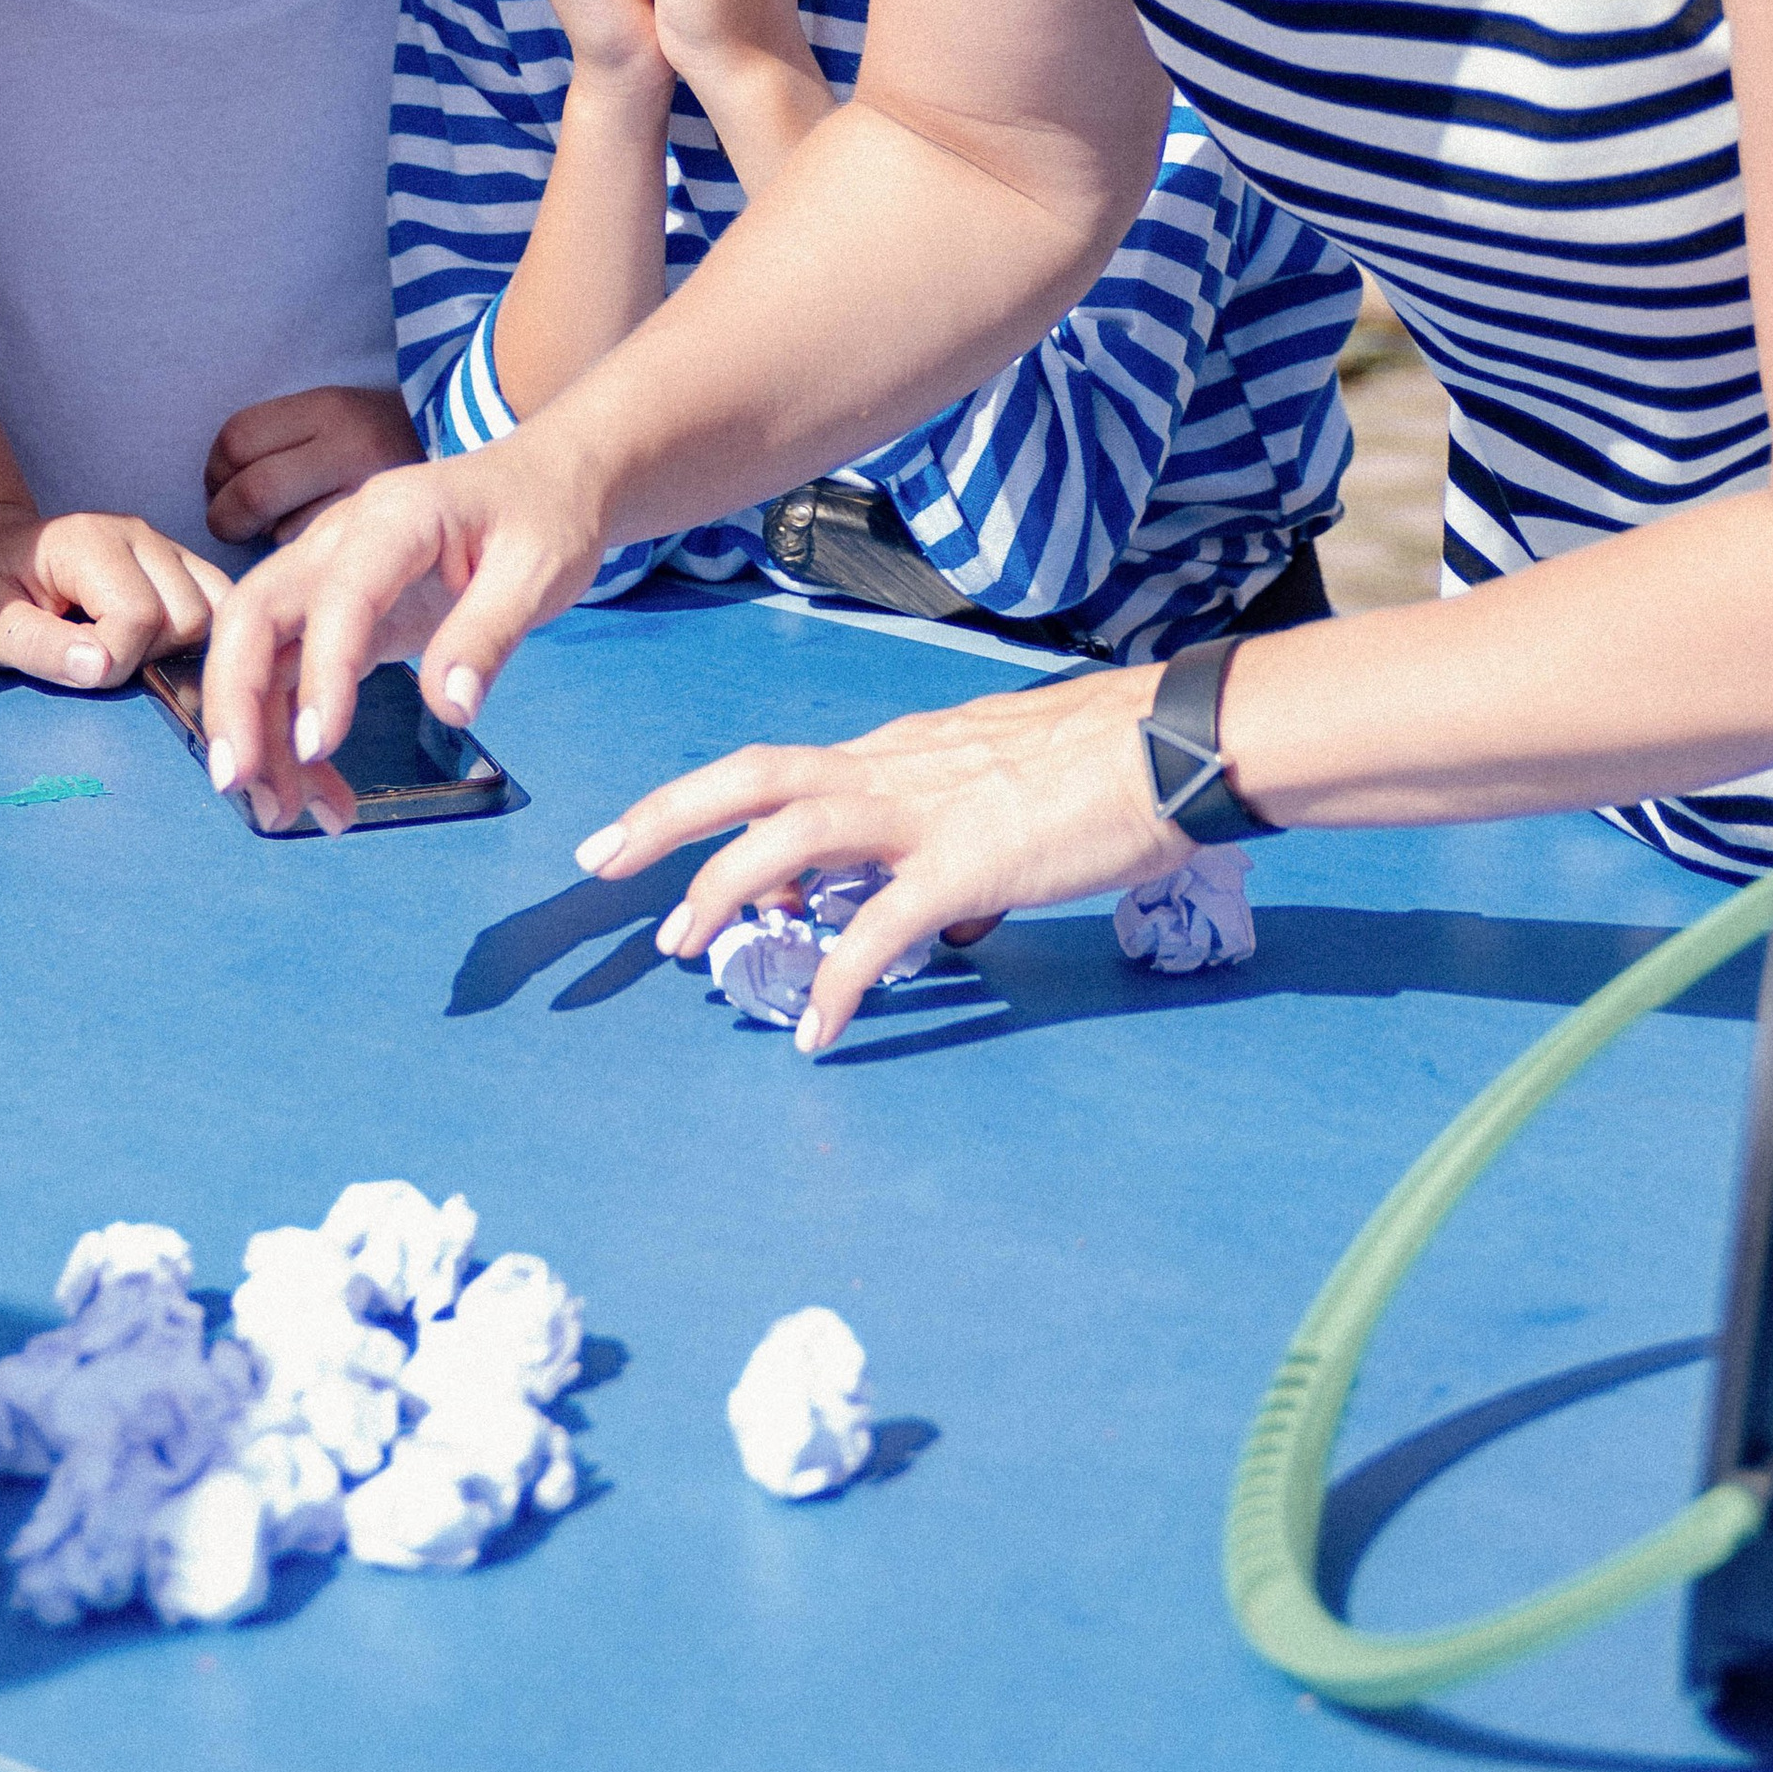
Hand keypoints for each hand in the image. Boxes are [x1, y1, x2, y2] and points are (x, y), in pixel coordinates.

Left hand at [0, 503, 228, 691]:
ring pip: (213, 613)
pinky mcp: (178, 564)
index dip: (113, 661)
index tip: (73, 669)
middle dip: (148, 658)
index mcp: (89, 542)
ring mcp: (164, 547)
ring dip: (177, 650)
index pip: (139, 616)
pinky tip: (156, 650)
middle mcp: (139, 535)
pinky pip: (218, 604)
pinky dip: (199, 637)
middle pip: (189, 616)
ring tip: (126, 655)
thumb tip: (102, 667)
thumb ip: (39, 648)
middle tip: (97, 662)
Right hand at [203, 437, 605, 828]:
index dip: (321, 670)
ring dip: (260, 731)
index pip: (338, 594)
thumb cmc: (544, 516)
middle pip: (255, 612)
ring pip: (261, 651)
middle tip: (243, 783)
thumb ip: (490, 634)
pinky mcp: (337, 613)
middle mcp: (341, 540)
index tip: (319, 746)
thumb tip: (449, 710)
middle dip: (234, 700)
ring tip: (288, 813)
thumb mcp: (538, 571)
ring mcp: (331, 575)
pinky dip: (291, 730)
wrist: (545, 482)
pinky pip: (291, 671)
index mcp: (395, 518)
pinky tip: (317, 786)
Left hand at [206, 385, 424, 546]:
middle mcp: (349, 446)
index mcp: (328, 407)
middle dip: (226, 517)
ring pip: (280, 532)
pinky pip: (320, 558)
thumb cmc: (378, 441)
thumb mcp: (333, 415)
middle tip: (232, 524)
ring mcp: (369, 493)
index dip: (215, 470)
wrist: (472, 451)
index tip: (221, 485)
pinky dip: (299, 556)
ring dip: (265, 540)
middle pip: (252, 491)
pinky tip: (311, 546)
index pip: (238, 438)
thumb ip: (279, 440)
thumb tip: (216, 487)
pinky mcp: (384, 534)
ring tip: (276, 532)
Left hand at [571, 664, 1193, 1050]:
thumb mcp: (997, 782)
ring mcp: (925, 814)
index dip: (698, 801)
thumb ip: (945, 829)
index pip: (776, 770)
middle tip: (601, 866)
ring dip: (724, 893)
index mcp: (897, 753)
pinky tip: (816, 1028)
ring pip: (790, 840)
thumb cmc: (1102, 763)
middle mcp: (892, 771)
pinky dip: (838, 979)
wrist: (1170, 743)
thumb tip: (925, 902)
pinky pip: (882, 930)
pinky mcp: (969, 864)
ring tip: (688, 952)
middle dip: (667, 820)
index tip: (635, 837)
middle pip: (751, 780)